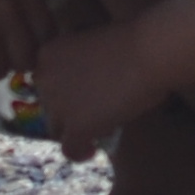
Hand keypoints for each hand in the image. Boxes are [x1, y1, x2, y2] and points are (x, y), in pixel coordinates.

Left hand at [32, 24, 148, 162]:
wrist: (149, 52)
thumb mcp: (93, 46)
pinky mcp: (76, 127)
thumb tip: (84, 90)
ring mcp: (58, 105)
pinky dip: (80, 152)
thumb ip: (80, 66)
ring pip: (57, 128)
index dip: (67, 90)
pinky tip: (93, 151)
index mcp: (48, 54)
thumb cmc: (133, 41)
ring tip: (102, 126)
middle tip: (98, 110)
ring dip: (75, 129)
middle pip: (50, 106)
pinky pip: (70, 149)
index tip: (88, 93)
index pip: (48, 83)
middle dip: (70, 110)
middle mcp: (45, 79)